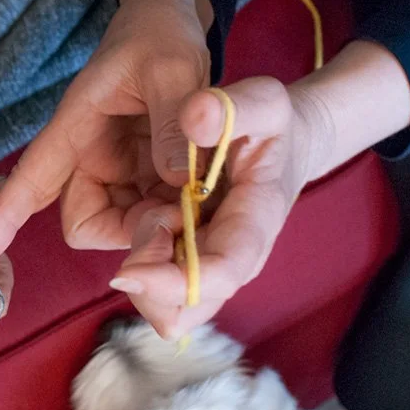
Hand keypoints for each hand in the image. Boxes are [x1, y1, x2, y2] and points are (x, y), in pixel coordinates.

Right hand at [0, 0, 214, 264]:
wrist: (171, 22)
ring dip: (161, 226)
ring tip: (203, 198)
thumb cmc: (159, 35)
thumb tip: (179, 183)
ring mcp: (119, 171)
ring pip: (126, 225)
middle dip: (130, 232)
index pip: (33, 176)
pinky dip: (180, 215)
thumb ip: (173, 123)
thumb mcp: (172, 69)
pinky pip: (155, 213)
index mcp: (76, 126)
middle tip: (182, 215)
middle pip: (87, 222)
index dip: (6, 215)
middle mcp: (90, 158)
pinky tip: (207, 195)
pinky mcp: (146, 176)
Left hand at [111, 39, 409, 338]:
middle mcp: (233, 260)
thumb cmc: (272, 125)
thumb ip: (231, 107)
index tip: (126, 273)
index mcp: (255, 224)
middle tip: (148, 213)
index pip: (221, 272)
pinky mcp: (191, 265)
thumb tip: (194, 118)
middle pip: (185, 309)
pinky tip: (149, 213)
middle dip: (149, 279)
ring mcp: (211, 267)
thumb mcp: (262, 100)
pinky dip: (140, 258)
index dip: (173, 282)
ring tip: (155, 206)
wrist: (282, 146)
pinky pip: (156, 287)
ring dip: (144, 266)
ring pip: (167, 308)